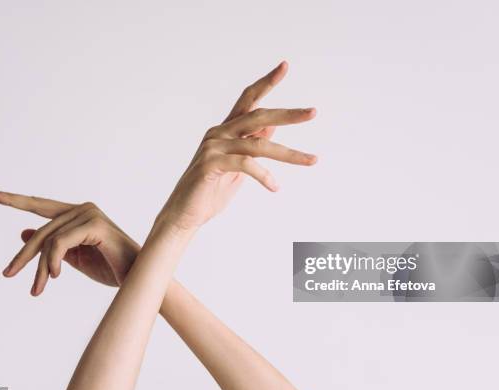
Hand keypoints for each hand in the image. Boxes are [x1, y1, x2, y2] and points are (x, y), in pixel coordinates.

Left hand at [0, 190, 139, 295]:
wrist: (137, 279)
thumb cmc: (111, 268)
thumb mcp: (74, 258)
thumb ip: (52, 246)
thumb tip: (24, 233)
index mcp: (80, 214)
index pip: (42, 206)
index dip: (17, 200)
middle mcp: (84, 209)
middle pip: (42, 230)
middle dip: (23, 255)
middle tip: (8, 274)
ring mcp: (89, 214)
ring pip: (49, 240)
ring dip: (38, 267)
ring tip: (36, 289)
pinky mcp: (94, 225)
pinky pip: (61, 243)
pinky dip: (52, 261)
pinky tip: (53, 275)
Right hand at [157, 61, 316, 231]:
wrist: (184, 214)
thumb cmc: (211, 192)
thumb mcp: (239, 167)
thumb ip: (252, 145)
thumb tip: (272, 126)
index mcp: (226, 130)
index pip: (248, 99)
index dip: (266, 82)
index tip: (284, 66)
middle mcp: (219, 133)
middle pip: (259, 116)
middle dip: (288, 114)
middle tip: (313, 112)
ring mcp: (214, 147)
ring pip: (259, 145)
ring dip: (289, 154)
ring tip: (312, 160)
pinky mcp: (211, 163)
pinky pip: (246, 164)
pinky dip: (265, 176)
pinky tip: (275, 187)